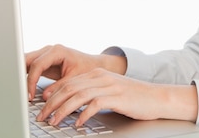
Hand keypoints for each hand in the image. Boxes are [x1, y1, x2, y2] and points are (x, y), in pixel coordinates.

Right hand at [25, 44, 125, 99]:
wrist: (93, 65)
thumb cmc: (87, 68)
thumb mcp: (75, 79)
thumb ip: (60, 86)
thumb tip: (45, 96)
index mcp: (57, 51)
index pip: (37, 65)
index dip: (31, 81)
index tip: (29, 95)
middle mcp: (49, 50)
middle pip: (27, 60)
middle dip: (20, 75)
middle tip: (17, 92)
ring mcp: (45, 54)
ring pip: (26, 62)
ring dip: (21, 75)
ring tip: (17, 92)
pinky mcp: (43, 61)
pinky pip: (30, 67)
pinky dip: (25, 76)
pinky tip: (22, 88)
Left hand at [36, 68, 198, 126]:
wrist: (156, 97)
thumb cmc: (132, 97)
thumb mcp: (108, 90)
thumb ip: (91, 93)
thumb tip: (69, 104)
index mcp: (96, 74)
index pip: (68, 82)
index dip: (52, 94)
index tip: (41, 106)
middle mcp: (100, 77)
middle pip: (69, 88)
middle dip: (52, 103)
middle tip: (42, 116)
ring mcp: (109, 86)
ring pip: (78, 96)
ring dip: (63, 110)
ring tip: (54, 122)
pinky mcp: (116, 97)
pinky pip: (94, 105)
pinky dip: (83, 115)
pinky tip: (78, 124)